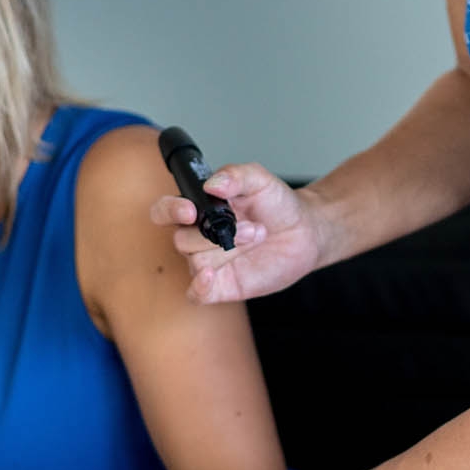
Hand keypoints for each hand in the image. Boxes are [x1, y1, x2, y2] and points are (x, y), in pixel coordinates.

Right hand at [151, 162, 326, 302]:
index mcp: (199, 209)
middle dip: (213, 234)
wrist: (304, 231)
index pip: (165, 210)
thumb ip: (236, 175)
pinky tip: (210, 276)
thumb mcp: (260, 180)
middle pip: (181, 239)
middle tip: (250, 226)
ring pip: (195, 262)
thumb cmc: (277, 205)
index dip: (170, 210)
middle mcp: (199, 237)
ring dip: (225, 251)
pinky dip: (199, 287)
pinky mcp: (221, 285)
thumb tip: (212, 183)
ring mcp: (209, 262)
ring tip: (257, 236)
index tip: (190, 210)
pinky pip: (196, 293)